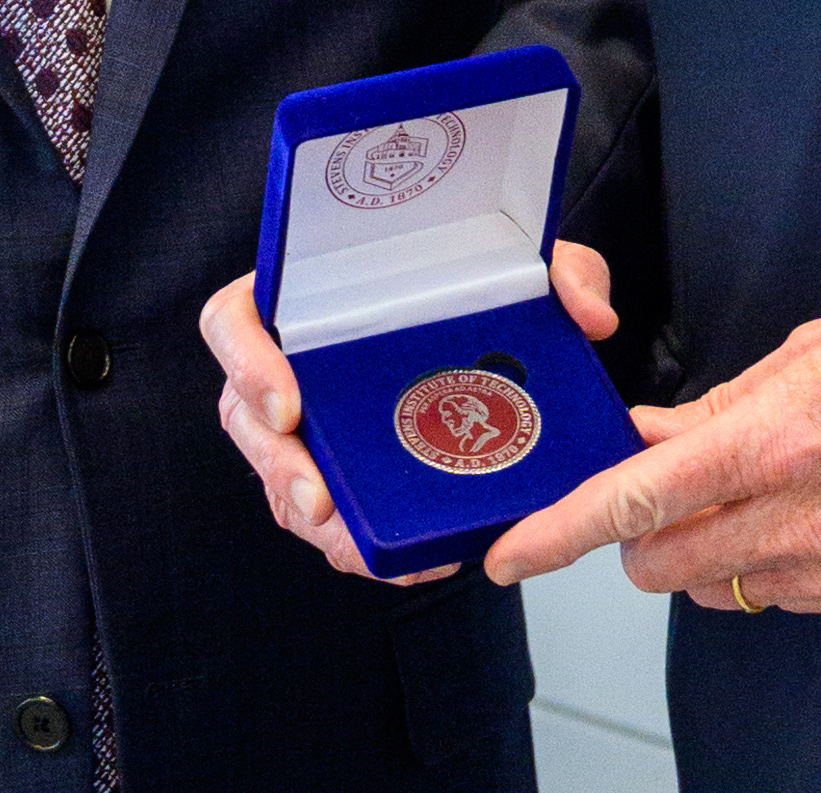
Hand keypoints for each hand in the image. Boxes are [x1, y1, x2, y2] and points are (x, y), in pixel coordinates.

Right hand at [203, 240, 619, 583]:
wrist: (492, 325)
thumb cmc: (478, 281)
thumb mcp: (524, 260)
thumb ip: (564, 268)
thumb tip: (588, 314)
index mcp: (306, 297)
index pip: (232, 320)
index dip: (245, 360)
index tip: (288, 401)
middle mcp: (295, 359)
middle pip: (246, 419)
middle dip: (279, 470)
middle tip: (322, 504)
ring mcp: (311, 419)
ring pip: (282, 480)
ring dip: (316, 522)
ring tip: (364, 551)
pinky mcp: (339, 468)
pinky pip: (327, 515)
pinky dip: (358, 543)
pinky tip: (406, 560)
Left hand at [483, 269, 820, 613]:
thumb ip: (731, 399)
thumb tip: (660, 434)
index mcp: (782, 438)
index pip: (640, 501)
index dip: (562, 531)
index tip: (511, 553)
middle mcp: (807, 518)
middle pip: (665, 561)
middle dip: (638, 533)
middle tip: (659, 483)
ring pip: (722, 588)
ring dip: (705, 549)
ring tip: (749, 486)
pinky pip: (789, 599)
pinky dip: (770, 564)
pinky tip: (806, 510)